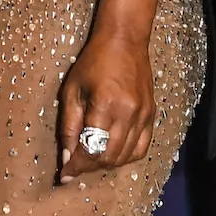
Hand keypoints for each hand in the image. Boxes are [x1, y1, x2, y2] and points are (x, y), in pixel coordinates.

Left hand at [56, 29, 154, 183]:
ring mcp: (144, 115)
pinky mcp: (151, 115)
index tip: (64, 175)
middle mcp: (128, 113)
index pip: (91, 148)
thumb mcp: (72, 90)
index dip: (76, 166)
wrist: (125, 40)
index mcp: (106, 104)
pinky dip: (125, 157)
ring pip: (125, 156)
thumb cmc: (94, 61)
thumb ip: (69, 126)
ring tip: (90, 159)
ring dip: (105, 164)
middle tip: (74, 167)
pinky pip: (141, 148)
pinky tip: (112, 154)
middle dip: (89, 167)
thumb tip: (67, 157)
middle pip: (109, 157)